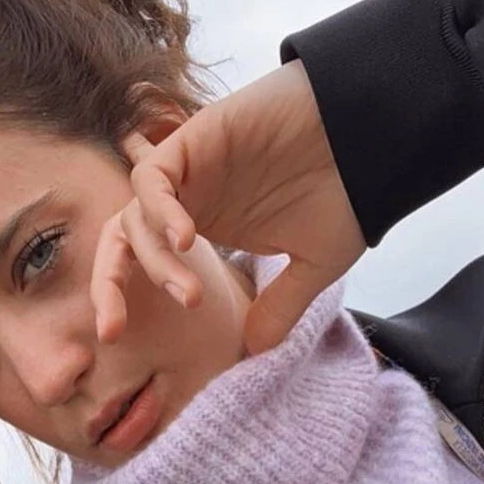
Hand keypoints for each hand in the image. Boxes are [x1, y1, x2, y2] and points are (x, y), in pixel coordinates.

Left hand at [92, 60, 365, 353]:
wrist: (376, 133)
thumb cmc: (347, 191)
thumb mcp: (313, 265)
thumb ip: (280, 306)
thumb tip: (256, 350)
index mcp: (202, 228)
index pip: (139, 261)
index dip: (120, 296)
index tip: (116, 337)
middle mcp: (185, 201)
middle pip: (119, 239)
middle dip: (107, 284)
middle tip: (112, 330)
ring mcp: (187, 171)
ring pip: (134, 215)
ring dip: (153, 259)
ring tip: (190, 293)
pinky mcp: (192, 140)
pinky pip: (153, 178)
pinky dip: (159, 210)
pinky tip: (186, 240)